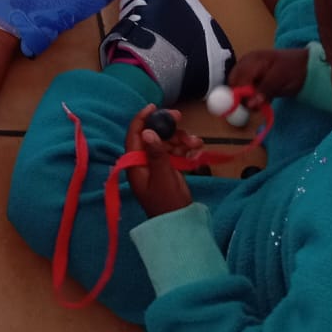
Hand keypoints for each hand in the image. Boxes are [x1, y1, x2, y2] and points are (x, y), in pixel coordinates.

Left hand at [124, 104, 200, 218]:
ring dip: (180, 139)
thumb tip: (147, 132)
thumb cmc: (167, 203)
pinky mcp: (168, 169)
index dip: (142, 119)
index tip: (154, 107)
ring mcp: (156, 165)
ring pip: (166, 142)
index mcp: (135, 163)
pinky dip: (184, 148)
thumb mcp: (162, 176)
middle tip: (180, 118)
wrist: (179, 223)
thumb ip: (156, 154)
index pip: (134, 135)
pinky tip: (196, 147)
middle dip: (167, 127)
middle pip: (152, 135)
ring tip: (195, 141)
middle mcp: (143, 161)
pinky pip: (174, 152)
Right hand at [228, 48, 309, 104]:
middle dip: (241, 98)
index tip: (247, 107)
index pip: (236, 79)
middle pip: (234, 84)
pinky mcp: (257, 81)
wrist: (308, 67)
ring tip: (262, 106)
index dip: (238, 94)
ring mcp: (251, 73)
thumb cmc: (294, 68)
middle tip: (254, 108)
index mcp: (251, 61)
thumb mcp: (279, 79)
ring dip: (249, 100)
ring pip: (241, 89)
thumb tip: (249, 104)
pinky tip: (264, 103)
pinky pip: (249, 91)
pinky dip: (255, 99)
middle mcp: (247, 66)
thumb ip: (263, 90)